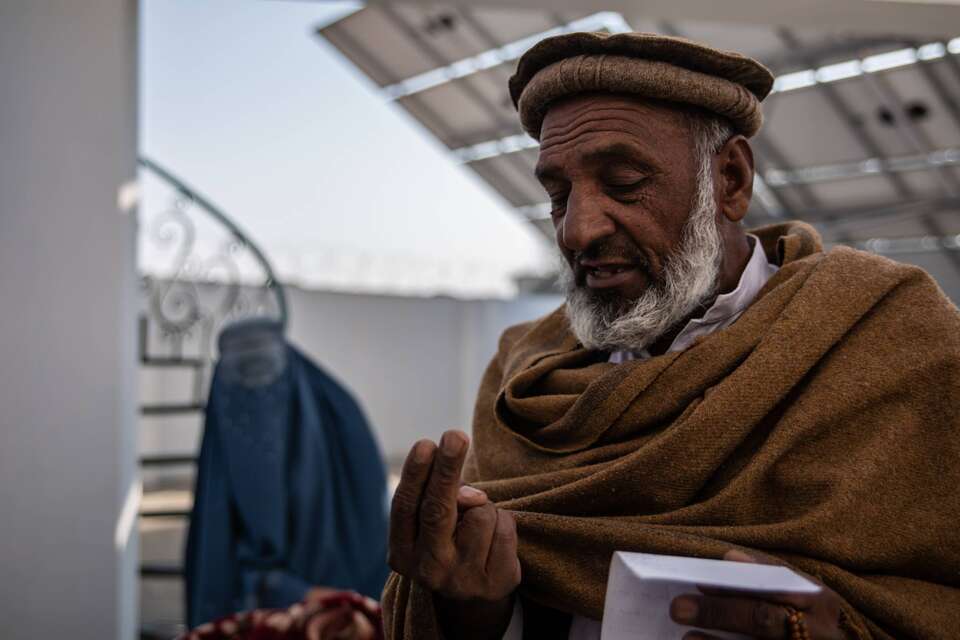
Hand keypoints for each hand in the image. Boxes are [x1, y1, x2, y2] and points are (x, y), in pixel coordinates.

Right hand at [388, 430, 520, 637]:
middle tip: (455, 435)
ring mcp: (462, 580)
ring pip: (481, 513)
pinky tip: (495, 540)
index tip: (426, 443)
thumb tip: (472, 496)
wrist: (471, 594)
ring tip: (478, 524)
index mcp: (401, 552)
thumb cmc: (449, 538)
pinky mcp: (495, 584)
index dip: (416, 473)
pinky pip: (506, 529)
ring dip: (485, 505)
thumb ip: (443, 499)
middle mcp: (427, 570)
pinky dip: (505, 522)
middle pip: (438, 510)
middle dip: (447, 469)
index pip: (406, 506)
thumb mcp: (435, 520)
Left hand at [670, 549, 845, 639]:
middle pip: (763, 621)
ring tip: (687, 638)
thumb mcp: (806, 592)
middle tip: (679, 608)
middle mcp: (818, 632)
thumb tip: (729, 558)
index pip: (772, 589)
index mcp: (819, 601)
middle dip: (719, 613)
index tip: (701, 581)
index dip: (736, 586)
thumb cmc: (816, 618)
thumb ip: (769, 575)